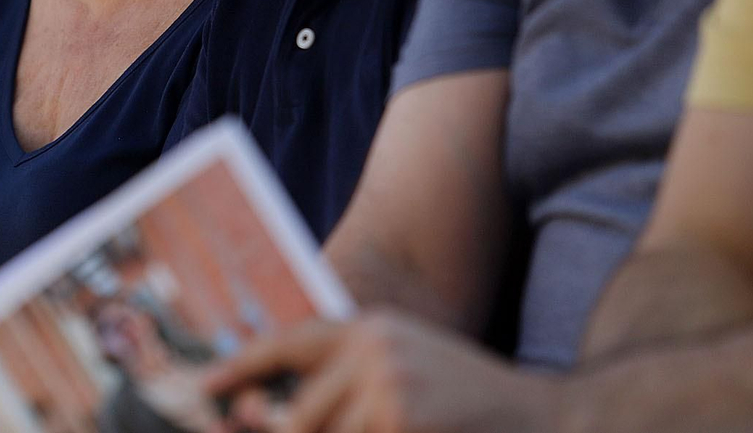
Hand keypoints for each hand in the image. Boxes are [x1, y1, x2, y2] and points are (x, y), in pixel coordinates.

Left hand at [204, 312, 558, 432]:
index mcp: (369, 329)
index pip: (288, 343)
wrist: (548, 420)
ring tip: (406, 426)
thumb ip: (347, 378)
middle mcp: (373, 352)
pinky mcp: (403, 426)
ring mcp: (389, 392)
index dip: (242, 367)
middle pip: (297, 419)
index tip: (204, 387)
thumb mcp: (405, 367)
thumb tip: (267, 413)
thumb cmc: (466, 404)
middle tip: (339, 425)